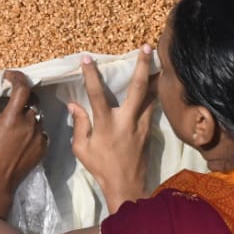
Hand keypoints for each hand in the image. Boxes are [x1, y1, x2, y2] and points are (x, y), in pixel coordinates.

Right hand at [0, 70, 47, 216]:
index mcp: (13, 117)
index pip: (22, 88)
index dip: (17, 78)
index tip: (9, 77)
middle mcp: (30, 123)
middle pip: (32, 100)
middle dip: (23, 96)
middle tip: (12, 101)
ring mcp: (39, 135)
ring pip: (37, 115)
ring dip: (28, 113)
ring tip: (16, 122)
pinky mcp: (44, 146)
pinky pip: (41, 130)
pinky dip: (33, 128)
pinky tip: (23, 135)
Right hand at [69, 46, 155, 212]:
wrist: (127, 186)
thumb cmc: (101, 168)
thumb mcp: (82, 149)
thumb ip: (80, 124)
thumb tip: (74, 104)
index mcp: (106, 125)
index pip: (97, 94)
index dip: (91, 75)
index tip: (86, 58)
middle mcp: (127, 120)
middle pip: (137, 88)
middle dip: (142, 66)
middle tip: (147, 47)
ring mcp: (142, 124)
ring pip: (150, 95)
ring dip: (153, 77)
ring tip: (158, 59)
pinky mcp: (149, 130)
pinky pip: (152, 106)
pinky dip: (153, 93)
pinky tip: (156, 83)